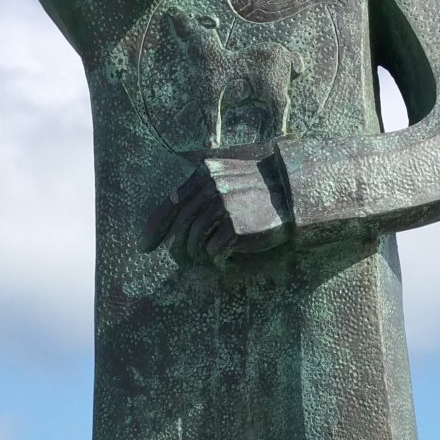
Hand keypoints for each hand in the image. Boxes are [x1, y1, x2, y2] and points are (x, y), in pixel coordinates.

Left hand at [144, 154, 291, 264]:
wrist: (295, 193)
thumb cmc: (261, 191)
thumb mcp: (229, 179)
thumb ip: (204, 191)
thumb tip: (178, 222)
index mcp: (205, 174)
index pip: (170, 203)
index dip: (154, 228)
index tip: (144, 247)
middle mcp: (211, 187)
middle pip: (181, 227)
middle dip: (177, 250)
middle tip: (180, 264)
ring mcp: (223, 206)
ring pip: (195, 242)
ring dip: (198, 258)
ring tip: (208, 262)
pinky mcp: (236, 227)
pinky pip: (215, 253)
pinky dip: (219, 262)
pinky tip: (228, 262)